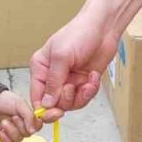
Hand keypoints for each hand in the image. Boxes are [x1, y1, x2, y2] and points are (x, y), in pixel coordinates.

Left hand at [0, 90, 38, 141]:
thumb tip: (33, 130)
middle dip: (19, 125)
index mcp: (27, 116)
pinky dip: (5, 138)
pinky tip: (1, 130)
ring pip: (18, 139)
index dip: (33, 125)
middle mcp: (21, 125)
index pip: (37, 126)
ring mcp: (12, 132)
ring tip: (4, 122)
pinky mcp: (3, 138)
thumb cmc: (2, 100)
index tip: (27, 120)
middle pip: (28, 134)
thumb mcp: (20, 103)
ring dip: (11, 130)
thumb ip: (29, 116)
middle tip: (13, 117)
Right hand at [30, 0, 141, 116]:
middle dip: (66, 100)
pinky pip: (83, 98)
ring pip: (69, 104)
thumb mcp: (62, 56)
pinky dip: (90, 91)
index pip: (36, 95)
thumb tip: (46, 104)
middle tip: (73, 89)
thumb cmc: (80, 33)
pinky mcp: (83, 83)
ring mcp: (68, 80)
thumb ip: (53, 81)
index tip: (54, 113)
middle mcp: (52, 76)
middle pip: (53, 104)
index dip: (43, 108)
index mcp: (41, 67)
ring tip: (87, 82)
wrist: (104, 28)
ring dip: (80, 96)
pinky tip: (93, 77)